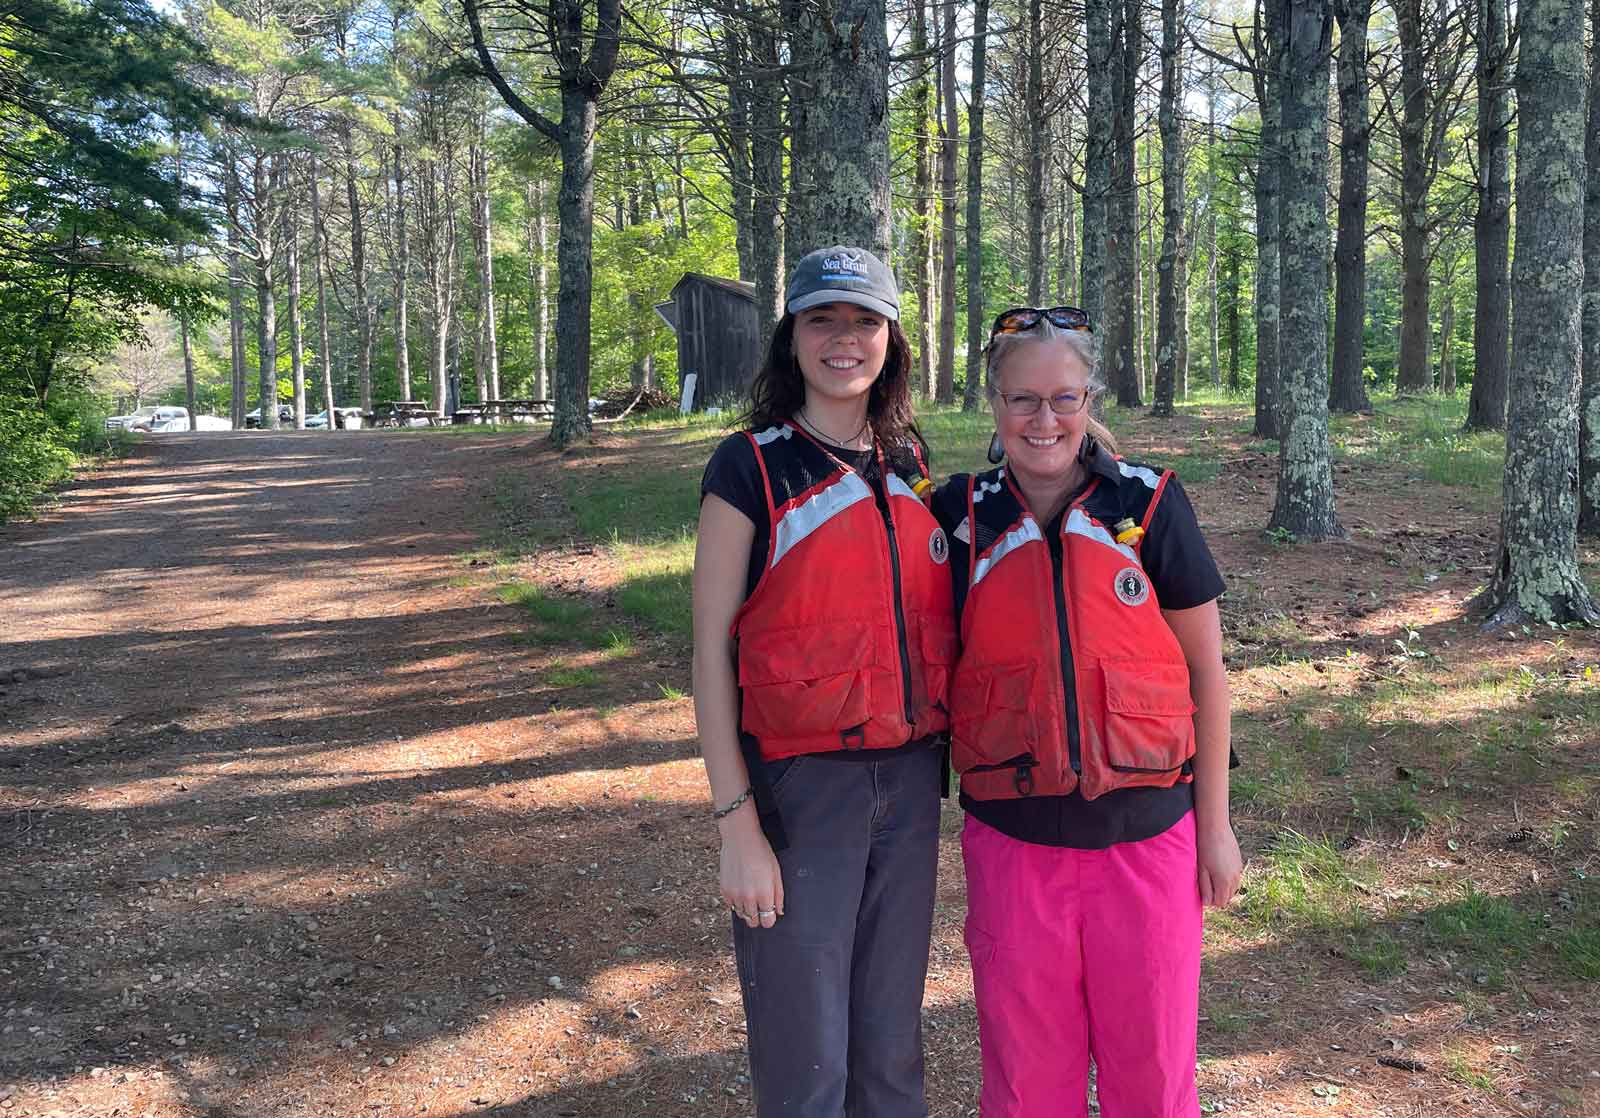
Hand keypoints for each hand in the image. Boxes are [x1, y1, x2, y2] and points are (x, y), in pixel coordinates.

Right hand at [718, 806, 783, 928]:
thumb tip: (779, 911)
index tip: (771, 913)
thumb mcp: (776, 872)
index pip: (767, 921)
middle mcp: (748, 898)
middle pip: (753, 922)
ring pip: (741, 915)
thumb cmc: (761, 852)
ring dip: (747, 909)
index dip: (770, 919)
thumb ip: (778, 894)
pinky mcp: (724, 890)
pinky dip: (736, 902)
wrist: (740, 838)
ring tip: (751, 895)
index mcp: (764, 894)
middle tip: (761, 905)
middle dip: (759, 917)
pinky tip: (741, 889)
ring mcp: (734, 894)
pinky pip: (731, 905)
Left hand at [1197, 819, 1243, 907]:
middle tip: (1205, 884)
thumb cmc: (1204, 848)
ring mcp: (1239, 870)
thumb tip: (1207, 903)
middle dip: (1217, 895)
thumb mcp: (1201, 870)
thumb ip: (1205, 888)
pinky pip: (1235, 877)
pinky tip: (1218, 867)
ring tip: (1211, 876)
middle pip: (1228, 897)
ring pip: (1233, 888)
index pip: (1220, 903)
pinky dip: (1227, 878)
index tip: (1202, 892)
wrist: (1216, 828)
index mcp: (1225, 882)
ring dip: (1223, 887)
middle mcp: (1235, 878)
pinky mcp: (1239, 862)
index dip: (1210, 901)